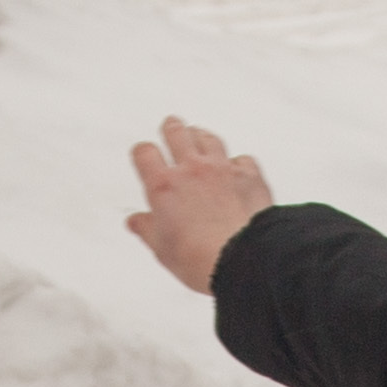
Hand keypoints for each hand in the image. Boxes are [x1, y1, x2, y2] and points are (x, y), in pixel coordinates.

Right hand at [122, 115, 275, 293]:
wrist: (243, 258)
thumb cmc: (200, 258)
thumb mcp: (162, 249)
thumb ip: (147, 229)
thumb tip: (136, 222)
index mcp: (163, 186)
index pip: (144, 153)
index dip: (143, 153)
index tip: (145, 156)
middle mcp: (191, 170)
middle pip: (177, 132)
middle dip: (172, 129)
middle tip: (171, 128)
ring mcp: (222, 169)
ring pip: (208, 138)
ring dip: (202, 137)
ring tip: (200, 139)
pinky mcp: (249, 176)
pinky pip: (242, 158)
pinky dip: (237, 162)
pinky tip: (236, 169)